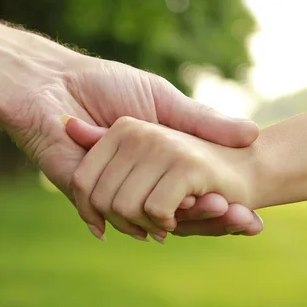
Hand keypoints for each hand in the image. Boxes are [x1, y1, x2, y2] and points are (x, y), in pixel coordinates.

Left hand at [0, 56, 262, 239]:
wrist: (54, 84)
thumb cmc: (108, 84)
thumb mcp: (164, 101)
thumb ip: (202, 120)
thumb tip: (253, 136)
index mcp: (146, 162)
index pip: (187, 194)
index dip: (216, 207)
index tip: (243, 213)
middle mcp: (131, 178)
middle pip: (177, 214)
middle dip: (211, 220)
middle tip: (241, 218)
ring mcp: (113, 188)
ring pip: (157, 219)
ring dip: (194, 222)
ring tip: (226, 212)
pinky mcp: (91, 196)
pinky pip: (136, 212)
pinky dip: (162, 218)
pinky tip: (180, 218)